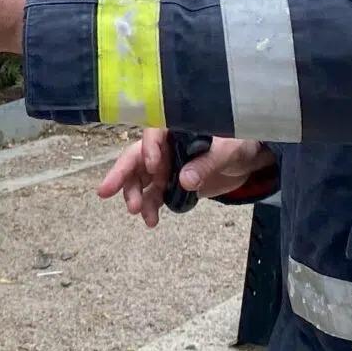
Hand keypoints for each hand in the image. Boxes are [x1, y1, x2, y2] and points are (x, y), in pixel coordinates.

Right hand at [97, 132, 273, 228]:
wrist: (246, 163)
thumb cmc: (237, 145)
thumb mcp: (227, 151)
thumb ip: (205, 164)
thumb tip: (184, 180)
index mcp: (175, 129)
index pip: (153, 134)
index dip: (149, 149)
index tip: (152, 166)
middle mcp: (165, 147)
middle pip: (136, 158)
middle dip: (121, 175)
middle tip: (105, 191)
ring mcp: (165, 166)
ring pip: (141, 180)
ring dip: (135, 196)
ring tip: (137, 212)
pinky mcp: (170, 184)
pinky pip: (154, 196)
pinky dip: (150, 208)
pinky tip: (152, 221)